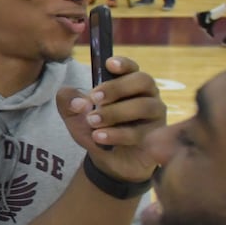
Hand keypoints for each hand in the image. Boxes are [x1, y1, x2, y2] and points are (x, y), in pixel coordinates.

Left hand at [56, 55, 163, 182]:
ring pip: (144, 106)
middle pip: (142, 81)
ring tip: (92, 121)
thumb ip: (68, 103)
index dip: (123, 63)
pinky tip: (99, 137)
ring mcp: (156, 116)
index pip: (132, 67)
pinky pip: (142, 132)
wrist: (108, 161)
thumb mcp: (75, 116)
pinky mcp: (157, 137)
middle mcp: (147, 95)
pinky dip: (118, 134)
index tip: (108, 64)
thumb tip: (76, 101)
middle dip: (116, 87)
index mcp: (129, 84)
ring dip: (115, 112)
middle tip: (94, 98)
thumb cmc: (96, 129)